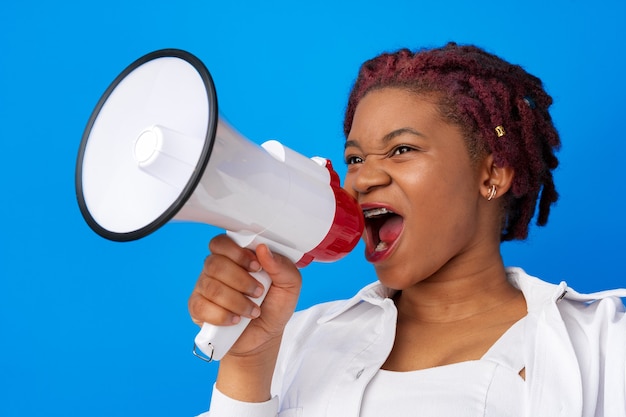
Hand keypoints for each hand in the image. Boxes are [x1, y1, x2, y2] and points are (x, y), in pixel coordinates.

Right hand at [188, 234, 301, 399]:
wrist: (265, 337)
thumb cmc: (274, 306)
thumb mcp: (290, 285)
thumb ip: (282, 265)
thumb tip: (263, 249)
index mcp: (235, 256)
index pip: (222, 242)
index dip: (237, 253)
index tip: (256, 267)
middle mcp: (216, 269)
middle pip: (215, 264)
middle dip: (241, 281)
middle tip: (258, 293)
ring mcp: (204, 288)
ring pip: (211, 287)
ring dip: (237, 302)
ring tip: (253, 311)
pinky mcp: (198, 308)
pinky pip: (202, 307)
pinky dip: (223, 316)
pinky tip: (236, 320)